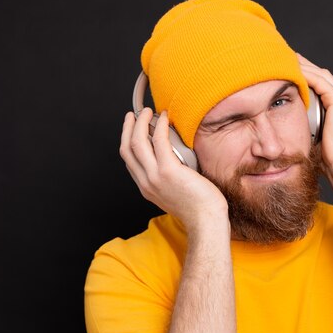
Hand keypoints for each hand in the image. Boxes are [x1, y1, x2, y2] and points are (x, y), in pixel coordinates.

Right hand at [119, 108, 228, 233]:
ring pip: (137, 142)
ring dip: (141, 122)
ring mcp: (155, 177)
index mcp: (146, 187)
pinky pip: (159, 141)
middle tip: (135, 114)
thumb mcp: (174, 192)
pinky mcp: (168, 171)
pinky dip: (160, 126)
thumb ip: (168, 176)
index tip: (133, 128)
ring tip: (148, 111)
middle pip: (127, 148)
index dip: (128, 140)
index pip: (129, 160)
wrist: (205, 220)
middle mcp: (146, 182)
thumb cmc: (198, 207)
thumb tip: (173, 156)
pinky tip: (165, 118)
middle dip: (128, 127)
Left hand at [297, 53, 332, 171]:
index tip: (289, 70)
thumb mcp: (314, 139)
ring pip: (321, 75)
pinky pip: (321, 83)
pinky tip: (294, 71)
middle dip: (305, 66)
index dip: (306, 75)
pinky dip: (307, 75)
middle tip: (286, 58)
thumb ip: (306, 130)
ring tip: (288, 60)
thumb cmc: (328, 159)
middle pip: (321, 75)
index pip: (321, 84)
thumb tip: (288, 133)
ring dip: (304, 66)